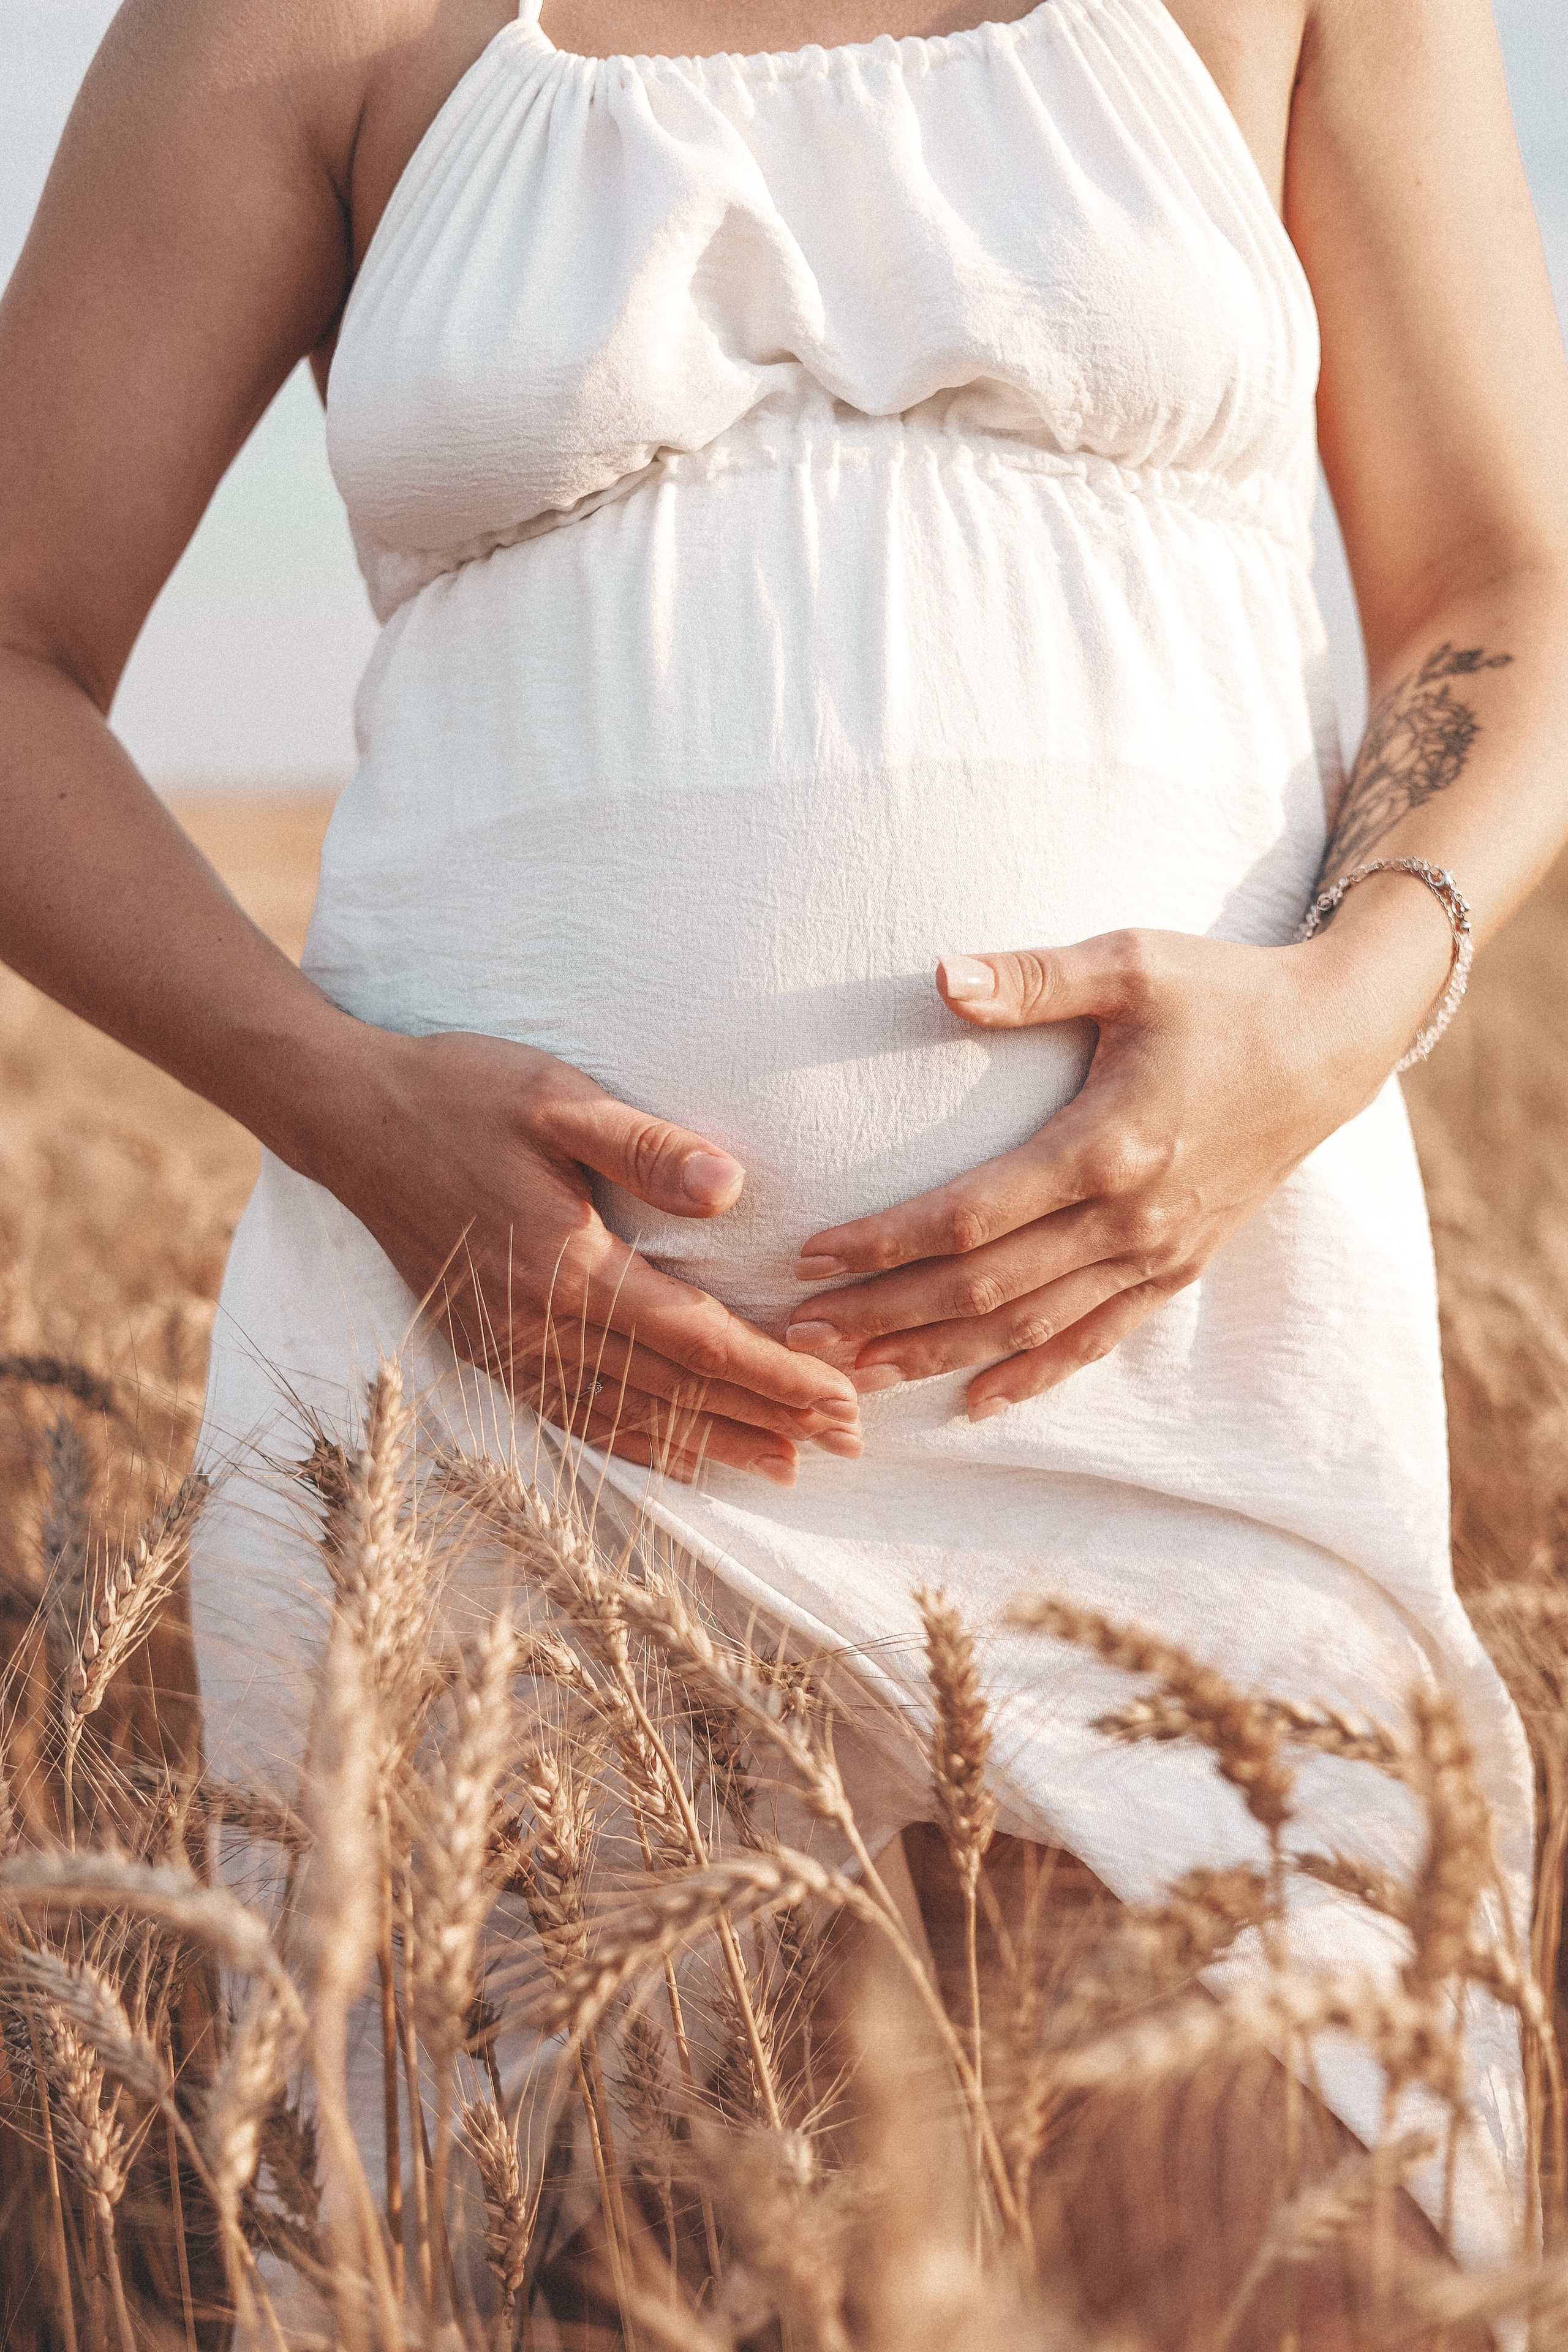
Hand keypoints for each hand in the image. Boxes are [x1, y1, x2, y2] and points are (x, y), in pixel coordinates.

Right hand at [317, 1029, 861, 1482]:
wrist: (351, 1120)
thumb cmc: (461, 1095)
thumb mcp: (557, 1097)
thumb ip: (646, 1145)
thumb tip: (732, 1188)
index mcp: (570, 1266)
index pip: (700, 1340)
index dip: (776, 1375)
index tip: (842, 1396)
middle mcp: (541, 1325)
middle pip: (677, 1392)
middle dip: (768, 1420)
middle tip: (847, 1442)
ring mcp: (510, 1347)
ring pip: (630, 1419)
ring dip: (712, 1444)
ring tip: (785, 1466)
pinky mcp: (488, 1349)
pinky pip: (574, 1417)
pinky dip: (635, 1445)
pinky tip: (679, 1458)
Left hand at [781, 925, 1432, 1419]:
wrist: (1331, 1043)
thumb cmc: (1222, 993)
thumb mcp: (1131, 961)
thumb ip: (1032, 977)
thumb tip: (940, 978)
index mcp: (1106, 1145)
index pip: (971, 1215)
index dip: (887, 1242)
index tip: (813, 1255)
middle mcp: (1129, 1217)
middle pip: (985, 1289)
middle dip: (886, 1317)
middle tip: (802, 1336)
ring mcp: (1156, 1253)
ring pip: (1030, 1328)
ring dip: (939, 1358)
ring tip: (858, 1379)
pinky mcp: (1177, 1267)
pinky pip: (1095, 1338)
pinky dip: (1033, 1374)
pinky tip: (976, 1402)